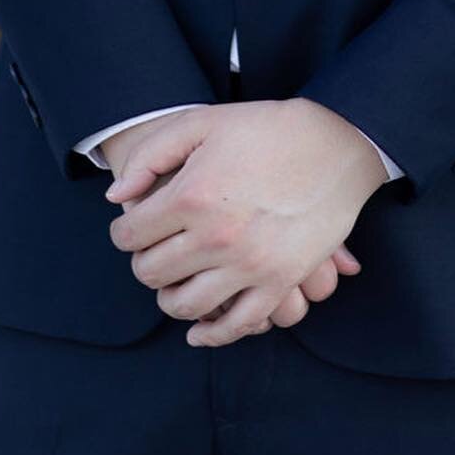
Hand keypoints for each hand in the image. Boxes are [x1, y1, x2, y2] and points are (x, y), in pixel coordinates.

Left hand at [104, 98, 387, 346]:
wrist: (338, 140)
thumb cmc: (267, 127)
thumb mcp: (204, 122)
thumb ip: (152, 155)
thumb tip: (116, 200)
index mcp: (192, 195)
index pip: (130, 236)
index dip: (124, 231)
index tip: (133, 226)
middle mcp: (216, 236)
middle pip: (151, 273)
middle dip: (145, 261)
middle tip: (155, 249)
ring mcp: (249, 264)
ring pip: (185, 305)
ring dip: (170, 297)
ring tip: (175, 281)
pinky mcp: (279, 280)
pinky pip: (236, 325)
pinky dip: (211, 333)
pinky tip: (199, 328)